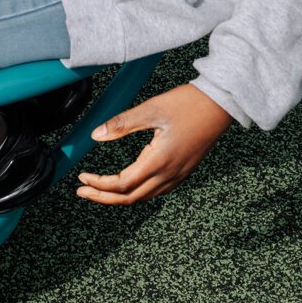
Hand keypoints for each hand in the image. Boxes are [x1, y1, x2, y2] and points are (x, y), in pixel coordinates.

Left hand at [75, 82, 231, 205]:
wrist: (220, 105)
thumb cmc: (188, 104)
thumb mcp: (151, 110)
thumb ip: (122, 124)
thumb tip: (96, 135)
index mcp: (159, 161)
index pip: (122, 184)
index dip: (99, 185)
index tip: (82, 178)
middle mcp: (170, 174)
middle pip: (131, 198)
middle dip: (104, 197)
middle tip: (82, 191)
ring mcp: (179, 175)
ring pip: (144, 197)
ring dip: (120, 196)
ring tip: (100, 189)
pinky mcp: (184, 171)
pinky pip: (157, 190)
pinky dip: (137, 192)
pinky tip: (128, 182)